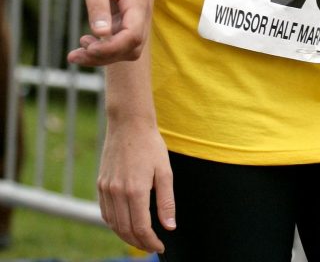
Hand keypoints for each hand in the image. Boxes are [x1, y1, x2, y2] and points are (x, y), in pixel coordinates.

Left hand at [67, 0, 149, 65]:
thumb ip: (98, 7)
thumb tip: (102, 35)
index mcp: (136, 1)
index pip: (133, 37)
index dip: (111, 49)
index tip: (87, 47)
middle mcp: (139, 10)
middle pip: (131, 47)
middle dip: (106, 56)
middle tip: (77, 54)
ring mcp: (132, 12)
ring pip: (124, 46)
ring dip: (102, 54)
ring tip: (76, 53)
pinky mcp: (122, 13)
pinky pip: (117, 38)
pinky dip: (102, 45)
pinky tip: (84, 40)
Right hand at [98, 118, 175, 252]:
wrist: (128, 123)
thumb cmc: (150, 145)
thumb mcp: (165, 171)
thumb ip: (166, 202)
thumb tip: (169, 227)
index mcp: (135, 190)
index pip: (141, 228)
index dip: (151, 242)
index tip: (160, 246)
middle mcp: (117, 192)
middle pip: (126, 230)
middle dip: (139, 243)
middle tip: (151, 245)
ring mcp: (106, 188)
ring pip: (113, 224)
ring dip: (126, 236)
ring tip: (140, 238)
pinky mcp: (100, 184)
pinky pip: (105, 212)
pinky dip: (114, 224)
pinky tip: (125, 224)